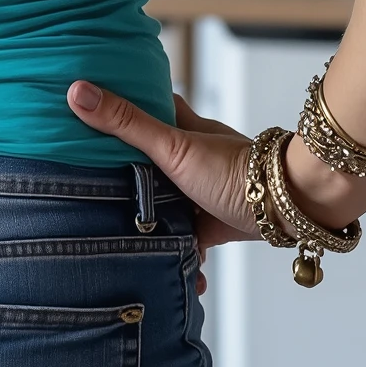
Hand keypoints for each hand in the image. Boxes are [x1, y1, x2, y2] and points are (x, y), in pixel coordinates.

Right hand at [66, 82, 365, 250]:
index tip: (86, 109)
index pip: (143, 107)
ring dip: (145, 219)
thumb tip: (76, 92)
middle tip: (85, 186)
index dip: (118, 106)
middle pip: (146, 160)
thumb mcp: (172, 146)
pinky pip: (185, 242)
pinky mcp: (211, 224)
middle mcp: (188, 156)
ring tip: (109, 236)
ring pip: (162, 202)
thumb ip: (126, 124)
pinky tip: (160, 274)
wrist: (289, 207)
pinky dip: (175, 257)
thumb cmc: (235, 170)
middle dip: (122, 173)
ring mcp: (199, 190)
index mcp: (179, 127)